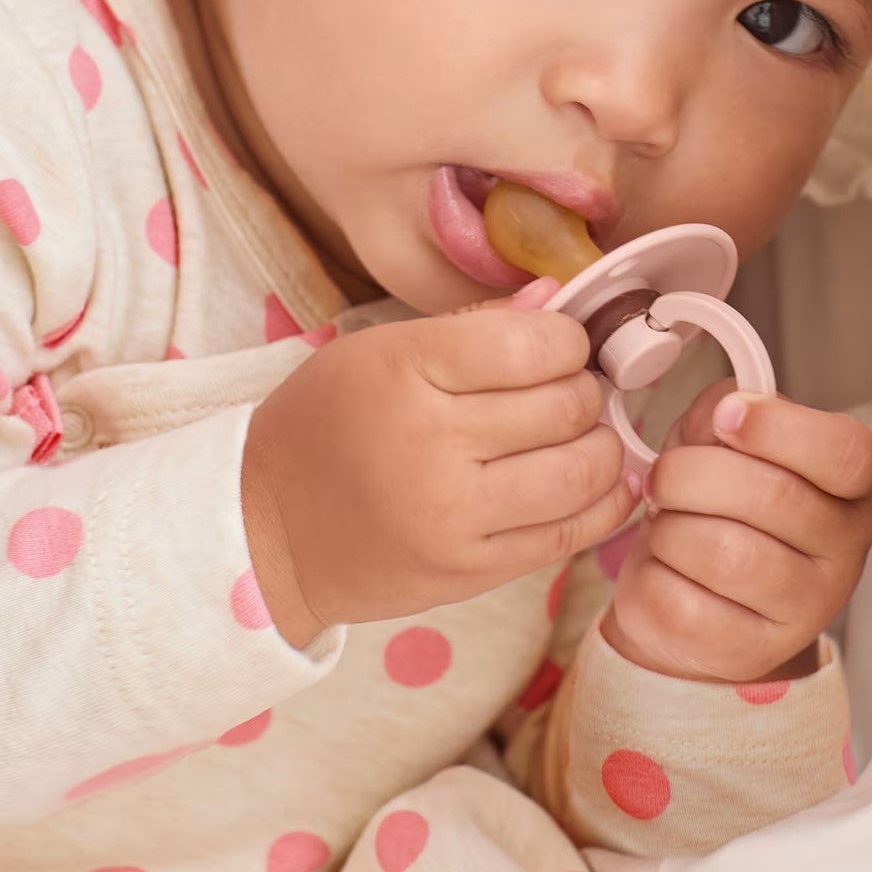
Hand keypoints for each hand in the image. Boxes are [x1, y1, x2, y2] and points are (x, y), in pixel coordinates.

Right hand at [242, 279, 636, 647]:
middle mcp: (431, 444)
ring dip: (602, 446)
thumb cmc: (325, 425)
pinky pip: (571, 533)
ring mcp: (454, 517)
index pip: (532, 344)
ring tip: (584, 435)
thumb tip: (557, 299)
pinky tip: (600, 481)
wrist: (266, 532)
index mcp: (404, 371)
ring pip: (582, 471)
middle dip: (585, 390)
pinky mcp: (471, 572)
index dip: (566, 339)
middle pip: (565, 405)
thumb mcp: (378, 351)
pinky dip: (605, 501)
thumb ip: (473, 325)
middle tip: (571, 390)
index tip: (558, 346)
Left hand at [600, 377, 871, 683]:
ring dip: (669, 526)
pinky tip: (665, 569)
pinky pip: (682, 604)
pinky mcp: (749, 652)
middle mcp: (843, 551)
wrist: (695, 595)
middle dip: (690, 473)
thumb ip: (727, 411)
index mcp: (850, 489)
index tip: (728, 417)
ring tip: (668, 523)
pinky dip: (653, 575)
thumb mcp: (726, 441)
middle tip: (667, 476)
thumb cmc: (718, 508)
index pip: (845, 453)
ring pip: (722, 551)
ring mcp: (804, 610)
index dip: (779, 428)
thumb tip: (724, 411)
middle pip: (771, 496)